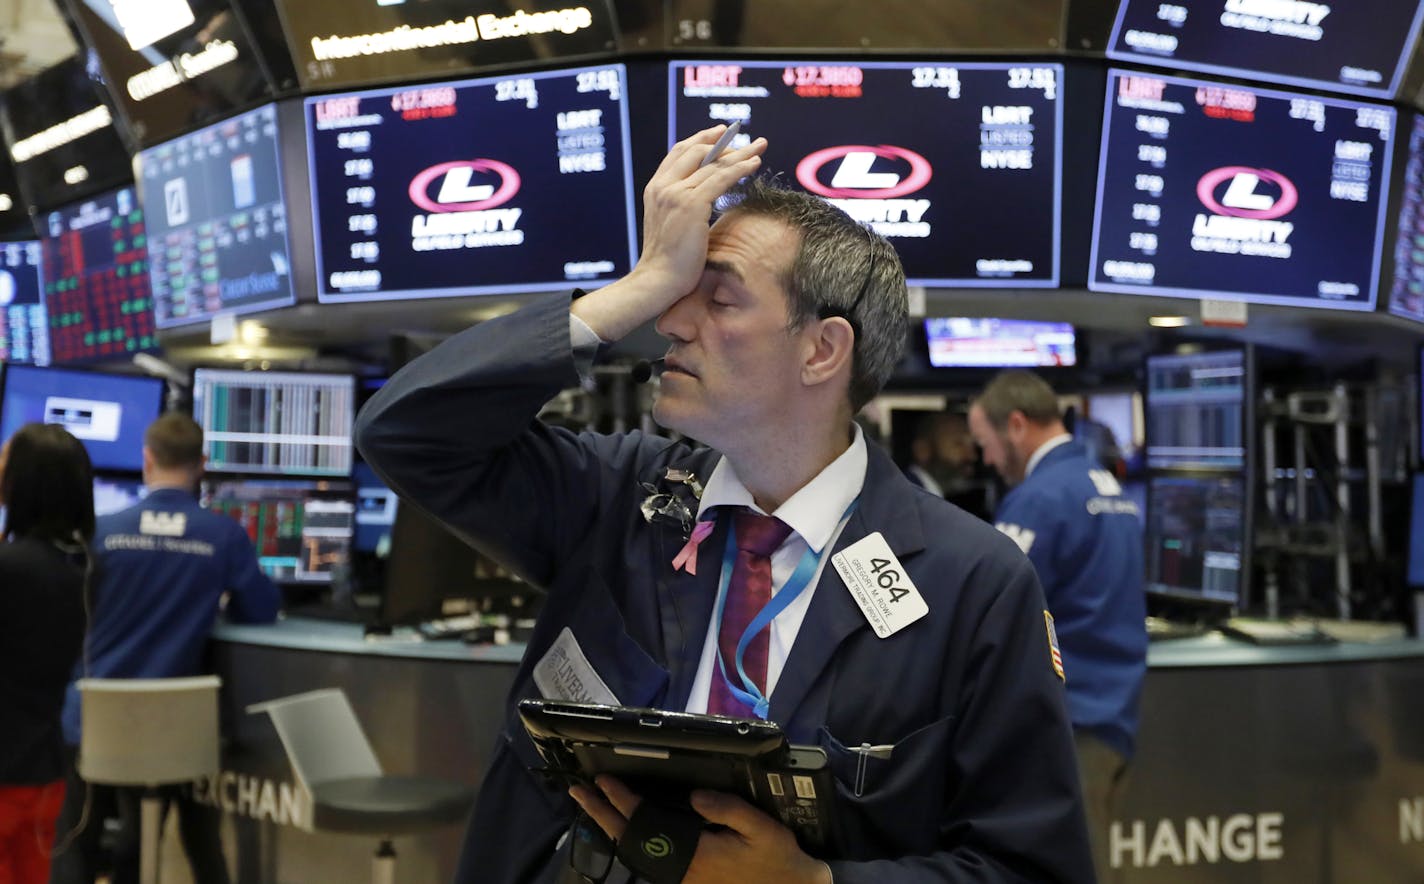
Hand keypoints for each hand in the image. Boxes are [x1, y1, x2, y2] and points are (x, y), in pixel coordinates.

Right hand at [570, 126, 766, 342]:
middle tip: (747, 138)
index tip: (720, 134)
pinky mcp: (691, 205)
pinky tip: (756, 164)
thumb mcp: (670, 227)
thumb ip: (680, 209)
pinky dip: (740, 168)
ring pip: (712, 163)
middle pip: (696, 151)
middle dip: (724, 141)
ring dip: (740, 152)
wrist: (658, 281)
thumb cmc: (667, 263)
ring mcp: (676, 194)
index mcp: (655, 189)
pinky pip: (721, 178)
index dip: (701, 140)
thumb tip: (701, 203)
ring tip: (760, 146)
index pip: (679, 153)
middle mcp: (663, 186)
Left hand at [570, 775, 830, 883]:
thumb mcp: (761, 828)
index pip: (647, 823)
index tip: (604, 781)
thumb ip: (728, 809)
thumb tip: (693, 794)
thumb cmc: (778, 859)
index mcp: (696, 852)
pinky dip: (631, 842)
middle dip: (602, 814)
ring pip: (636, 853)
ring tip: (593, 807)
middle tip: (579, 792)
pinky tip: (624, 830)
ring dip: (612, 829)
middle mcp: (681, 869)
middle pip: (630, 840)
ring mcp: (682, 878)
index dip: (623, 801)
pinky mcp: (688, 881)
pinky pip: (649, 861)